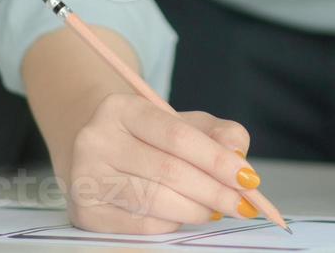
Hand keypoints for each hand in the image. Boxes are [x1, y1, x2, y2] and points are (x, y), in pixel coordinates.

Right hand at [62, 92, 258, 233]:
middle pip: (168, 171)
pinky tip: (184, 214)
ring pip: (155, 201)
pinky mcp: (85, 213)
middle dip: (214, 191)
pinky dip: (172, 222)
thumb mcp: (181, 122)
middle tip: (243, 204)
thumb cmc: (145, 137)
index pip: (177, 136)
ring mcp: (86, 178)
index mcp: (121, 109)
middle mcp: (96, 140)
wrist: (93, 148)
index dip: (217, 160)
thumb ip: (216, 133)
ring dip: (196, 210)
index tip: (248, 178)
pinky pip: (141, 225)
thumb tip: (239, 153)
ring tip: (217, 209)